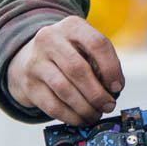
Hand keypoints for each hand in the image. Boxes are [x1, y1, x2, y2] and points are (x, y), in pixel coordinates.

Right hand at [6, 16, 125, 125]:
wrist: (31, 57)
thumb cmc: (69, 54)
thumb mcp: (84, 46)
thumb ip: (100, 62)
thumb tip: (112, 90)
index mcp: (71, 26)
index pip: (96, 44)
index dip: (111, 68)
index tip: (117, 87)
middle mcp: (50, 39)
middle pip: (78, 69)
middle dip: (97, 93)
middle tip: (108, 106)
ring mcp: (36, 61)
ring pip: (65, 90)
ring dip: (85, 108)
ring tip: (96, 114)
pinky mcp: (29, 84)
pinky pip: (52, 105)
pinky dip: (71, 116)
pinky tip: (81, 119)